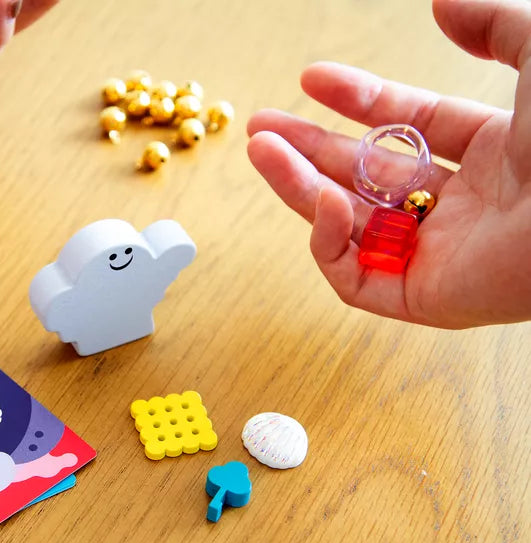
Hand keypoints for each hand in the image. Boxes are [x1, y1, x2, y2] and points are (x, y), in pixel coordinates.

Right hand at [247, 0, 530, 328]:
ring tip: (263, 153)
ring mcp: (441, 255)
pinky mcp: (426, 298)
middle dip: (309, 150)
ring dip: (300, 188)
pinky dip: (328, 242)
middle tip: (263, 129)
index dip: (357, 101)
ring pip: (352, 226)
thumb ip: (494, 22)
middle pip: (366, 179)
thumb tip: (441, 5)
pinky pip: (357, 279)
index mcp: (493, 156)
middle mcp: (463, 207)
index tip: (312, 79)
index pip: (406, 129)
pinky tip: (323, 200)